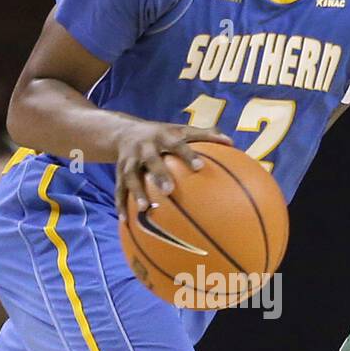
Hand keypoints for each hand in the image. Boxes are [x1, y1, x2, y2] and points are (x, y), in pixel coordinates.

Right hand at [115, 122, 232, 220]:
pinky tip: (126, 220)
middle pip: (151, 160)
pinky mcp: (118, 172)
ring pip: (131, 176)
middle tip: (169, 190)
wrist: (123, 132)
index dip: (187, 154)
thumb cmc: (162, 135)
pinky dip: (121, 204)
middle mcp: (144, 147)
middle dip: (158, 174)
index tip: (200, 167)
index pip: (176, 144)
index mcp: (162, 136)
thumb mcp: (180, 130)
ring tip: (144, 209)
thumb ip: (205, 135)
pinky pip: (119, 190)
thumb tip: (231, 142)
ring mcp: (129, 160)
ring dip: (137, 192)